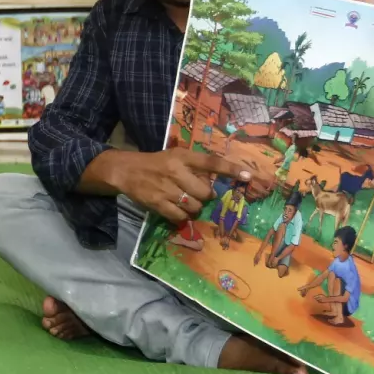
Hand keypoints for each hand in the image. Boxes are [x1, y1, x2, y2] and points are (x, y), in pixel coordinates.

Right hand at [112, 150, 250, 222]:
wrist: (126, 171)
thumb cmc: (156, 163)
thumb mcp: (175, 157)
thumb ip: (195, 167)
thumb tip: (215, 185)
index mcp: (182, 157)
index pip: (211, 162)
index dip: (230, 169)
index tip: (248, 176)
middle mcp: (176, 171)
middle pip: (205, 193)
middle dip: (205, 196)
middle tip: (196, 193)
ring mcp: (166, 189)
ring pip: (194, 207)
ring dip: (193, 208)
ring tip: (184, 201)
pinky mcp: (157, 203)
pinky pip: (180, 217)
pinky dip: (181, 216)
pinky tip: (175, 209)